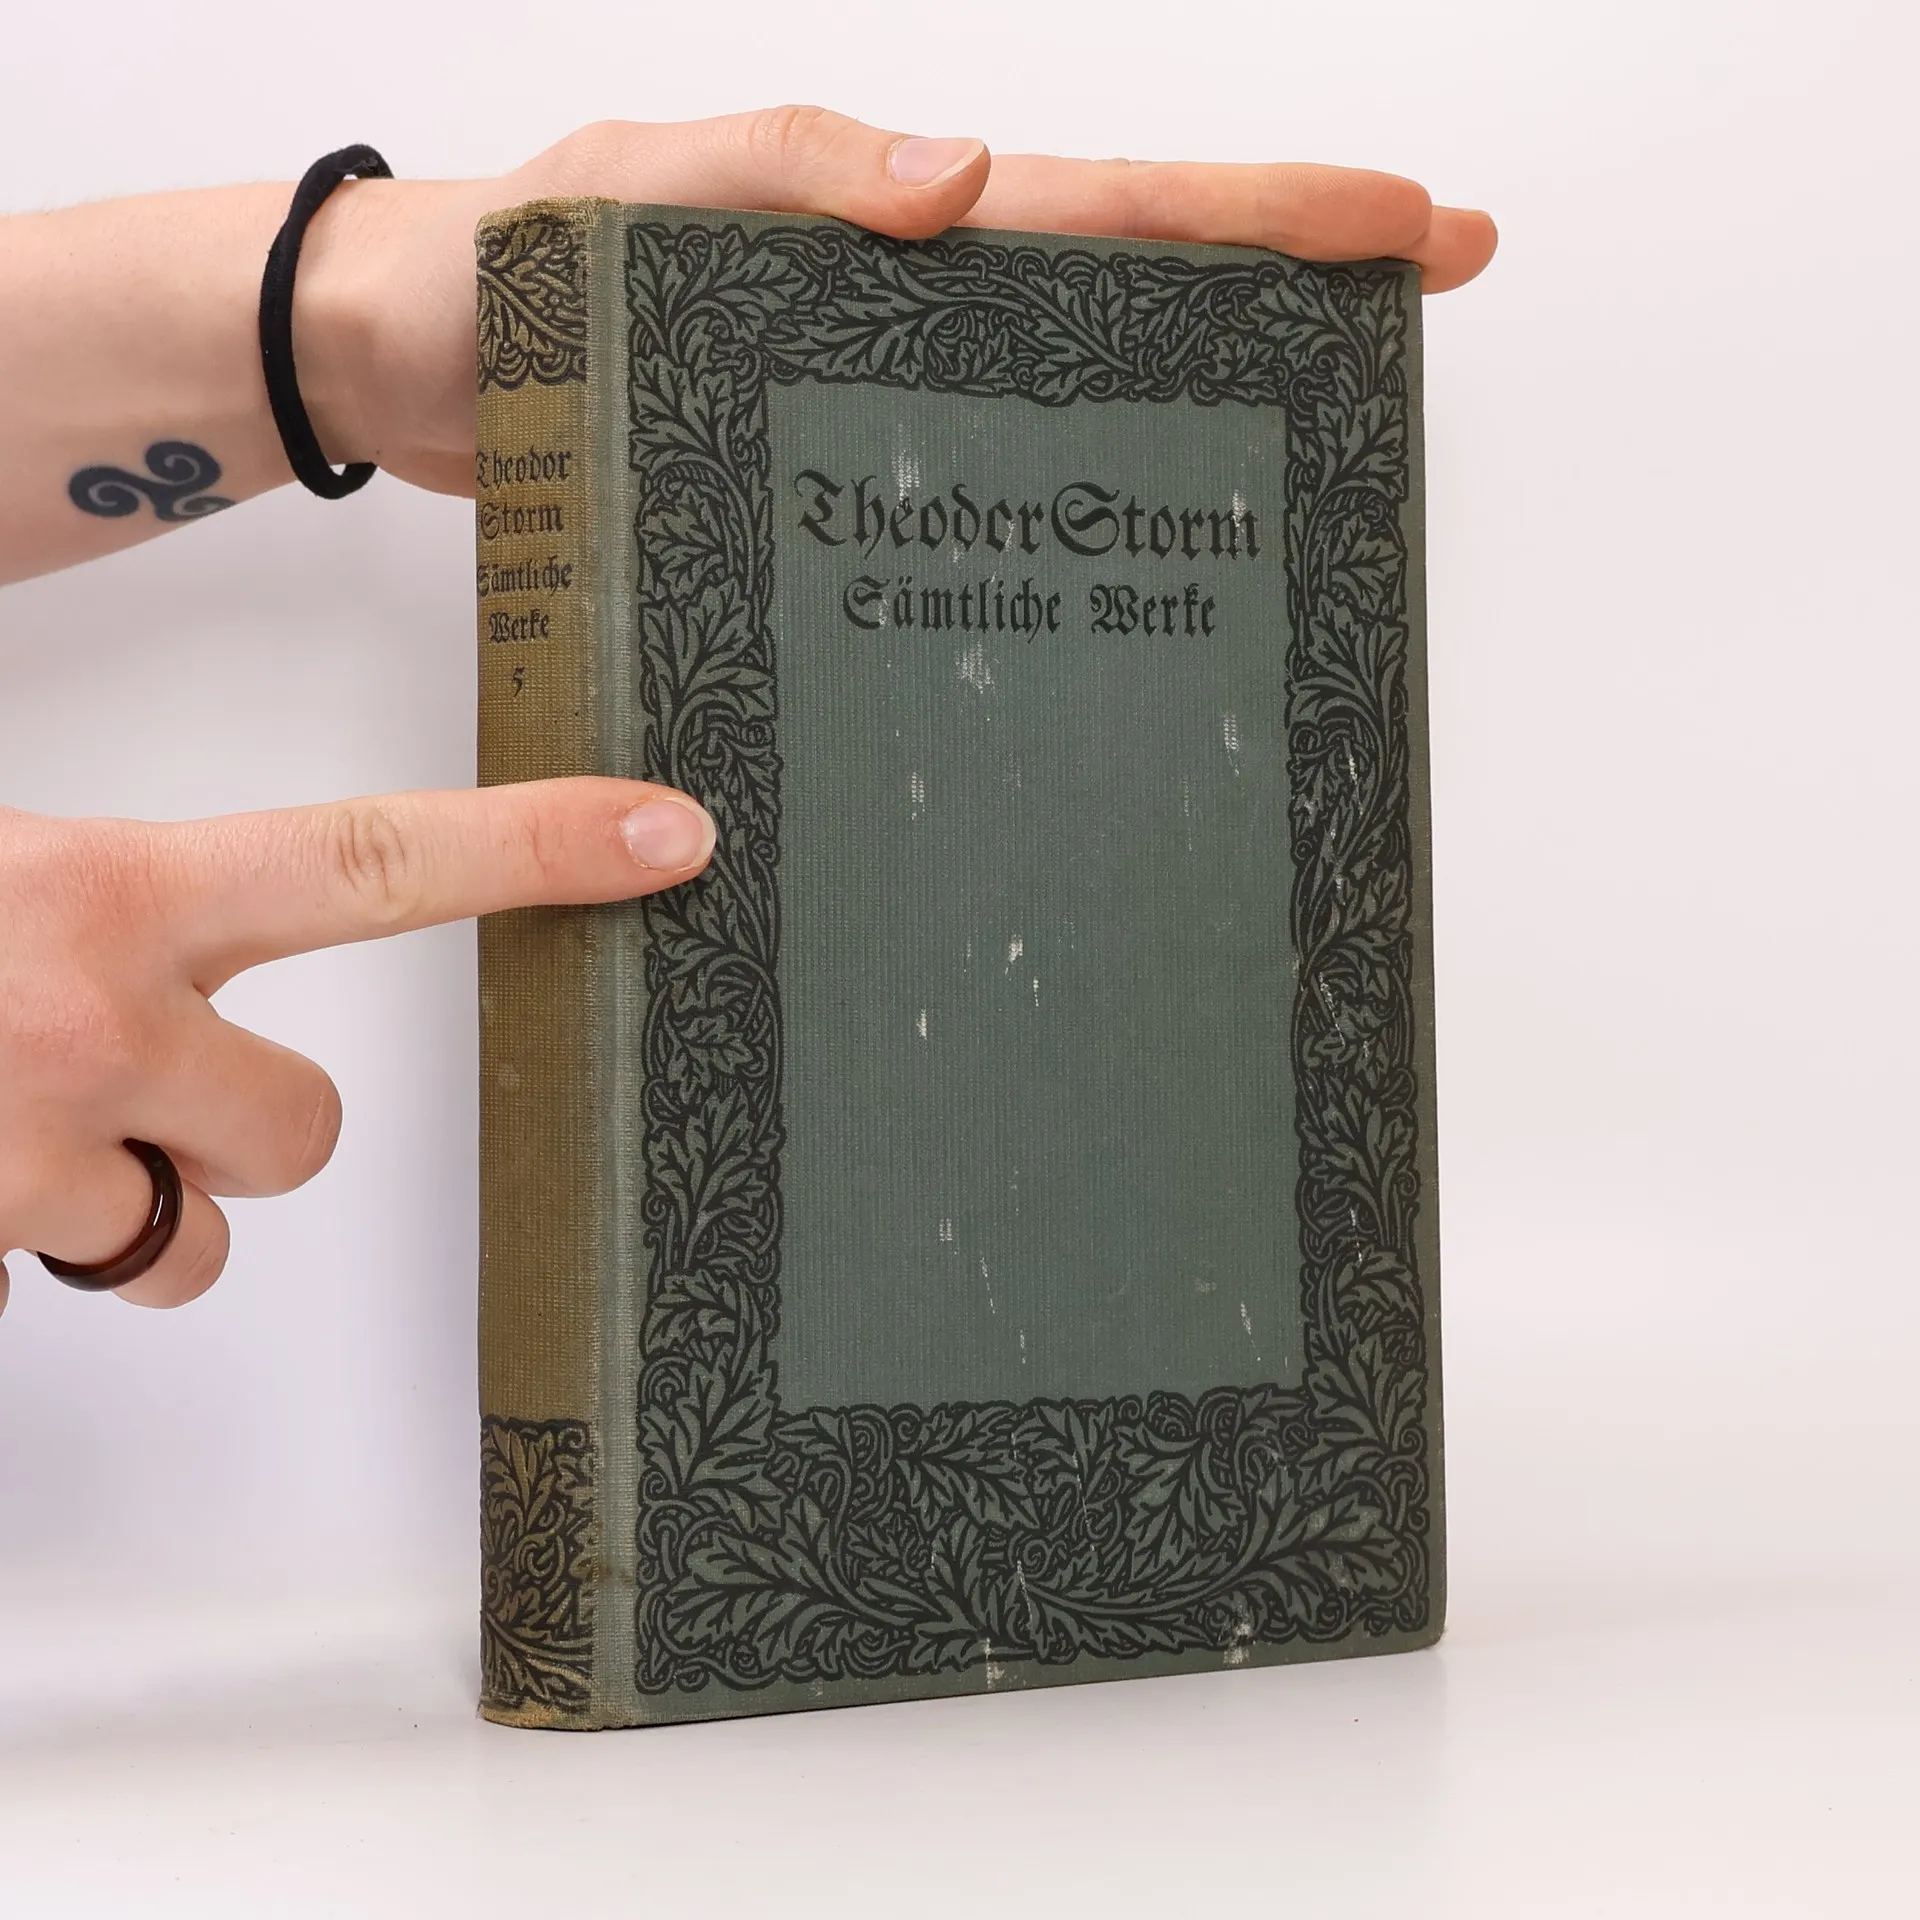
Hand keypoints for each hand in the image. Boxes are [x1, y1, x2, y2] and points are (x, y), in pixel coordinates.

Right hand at [0, 779, 714, 1316]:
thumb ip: (102, 897)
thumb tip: (149, 929)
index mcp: (107, 891)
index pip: (373, 863)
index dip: (535, 850)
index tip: (662, 834)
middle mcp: (93, 1026)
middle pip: (310, 1128)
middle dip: (254, 1131)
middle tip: (144, 1088)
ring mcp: (29, 1163)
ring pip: (187, 1247)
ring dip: (130, 1208)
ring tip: (15, 1130)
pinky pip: (39, 1296)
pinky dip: (9, 1246)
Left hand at [298, 107, 1497, 495]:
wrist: (403, 366)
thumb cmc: (503, 262)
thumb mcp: (637, 190)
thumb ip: (785, 171)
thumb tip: (963, 177)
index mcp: (891, 224)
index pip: (1116, 209)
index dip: (1268, 215)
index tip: (1407, 227)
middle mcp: (907, 312)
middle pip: (1133, 295)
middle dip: (1283, 295)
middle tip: (1408, 325)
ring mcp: (874, 403)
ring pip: (1065, 400)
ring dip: (1187, 419)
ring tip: (1297, 481)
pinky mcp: (823, 485)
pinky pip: (962, 486)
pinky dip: (1043, 517)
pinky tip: (1092, 584)